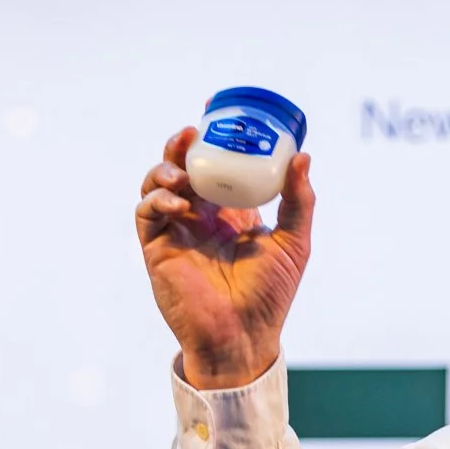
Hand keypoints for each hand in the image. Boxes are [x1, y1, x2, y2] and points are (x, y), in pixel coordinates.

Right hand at [135, 127, 314, 390]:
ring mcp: (176, 231)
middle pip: (182, 168)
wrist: (244, 337)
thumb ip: (299, 201)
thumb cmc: (269, 296)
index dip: (211, 139)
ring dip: (164, 169)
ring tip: (182, 171)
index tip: (214, 111)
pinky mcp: (157, 249)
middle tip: (192, 134)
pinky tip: (180, 202)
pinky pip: (147, 213)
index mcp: (229, 212)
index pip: (215, 165)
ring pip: (157, 185)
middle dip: (181, 146)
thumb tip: (302, 158)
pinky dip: (158, 199)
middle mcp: (200, 217)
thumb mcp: (293, 243)